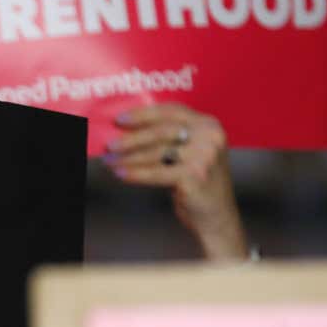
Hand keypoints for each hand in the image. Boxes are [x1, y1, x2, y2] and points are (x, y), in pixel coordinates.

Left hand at [103, 103, 249, 262]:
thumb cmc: (197, 182)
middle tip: (110, 144)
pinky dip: (135, 173)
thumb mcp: (191, 152)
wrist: (216, 215)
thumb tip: (128, 132)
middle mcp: (210, 137)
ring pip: (157, 152)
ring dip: (128, 157)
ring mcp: (205, 156)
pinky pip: (156, 172)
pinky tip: (120, 173)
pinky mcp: (195, 176)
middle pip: (162, 131)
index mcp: (209, 125)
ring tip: (109, 161)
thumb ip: (171, 138)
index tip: (121, 119)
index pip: (172, 111)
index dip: (144, 114)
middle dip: (132, 138)